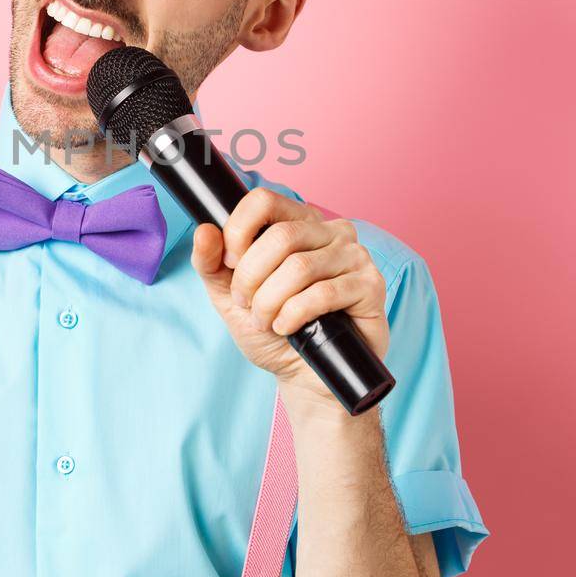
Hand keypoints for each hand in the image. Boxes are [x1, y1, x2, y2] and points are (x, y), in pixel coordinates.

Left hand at [190, 188, 389, 406]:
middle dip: (251, 278)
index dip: (238, 232)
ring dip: (270, 301)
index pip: (263, 201)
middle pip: (280, 236)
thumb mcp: (229, 296)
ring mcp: (355, 255)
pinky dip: (294, 314)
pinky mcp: (371, 285)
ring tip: (266, 321)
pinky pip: (324, 292)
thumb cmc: (272, 330)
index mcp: (298, 222)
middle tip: (247, 304)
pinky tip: (288, 328)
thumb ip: (211, 263)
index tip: (230, 264)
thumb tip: (204, 231)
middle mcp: (331, 230)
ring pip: (300, 266)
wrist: (304, 375)